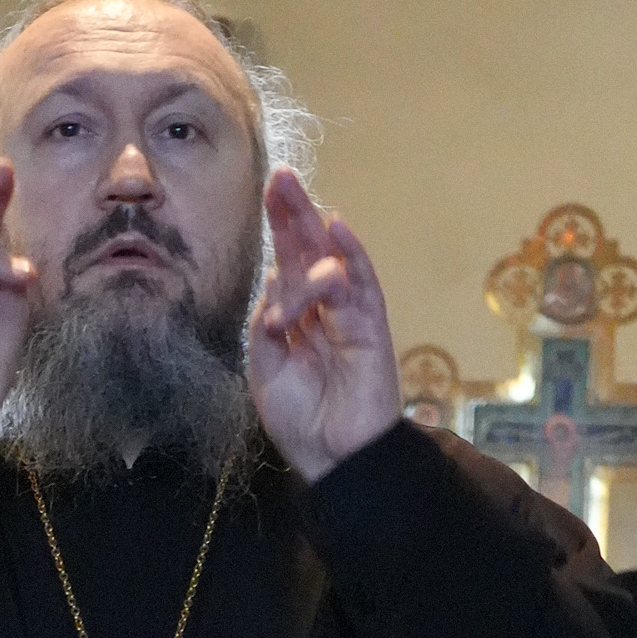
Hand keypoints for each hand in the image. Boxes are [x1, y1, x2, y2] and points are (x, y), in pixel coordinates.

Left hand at [247, 171, 403, 485]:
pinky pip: (363, 286)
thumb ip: (266, 325)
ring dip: (312, 228)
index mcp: (299, 319)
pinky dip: (352, 256)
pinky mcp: (371, 329)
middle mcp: (325, 312)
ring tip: (291, 199)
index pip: (289, 263)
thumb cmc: (303, 422)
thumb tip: (276, 278)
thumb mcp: (265, 370)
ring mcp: (350, 317)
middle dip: (295, 213)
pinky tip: (338, 227)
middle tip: (280, 176)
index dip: (280, 229)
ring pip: (333, 262)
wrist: (334, 461)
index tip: (269, 192)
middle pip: (311, 251)